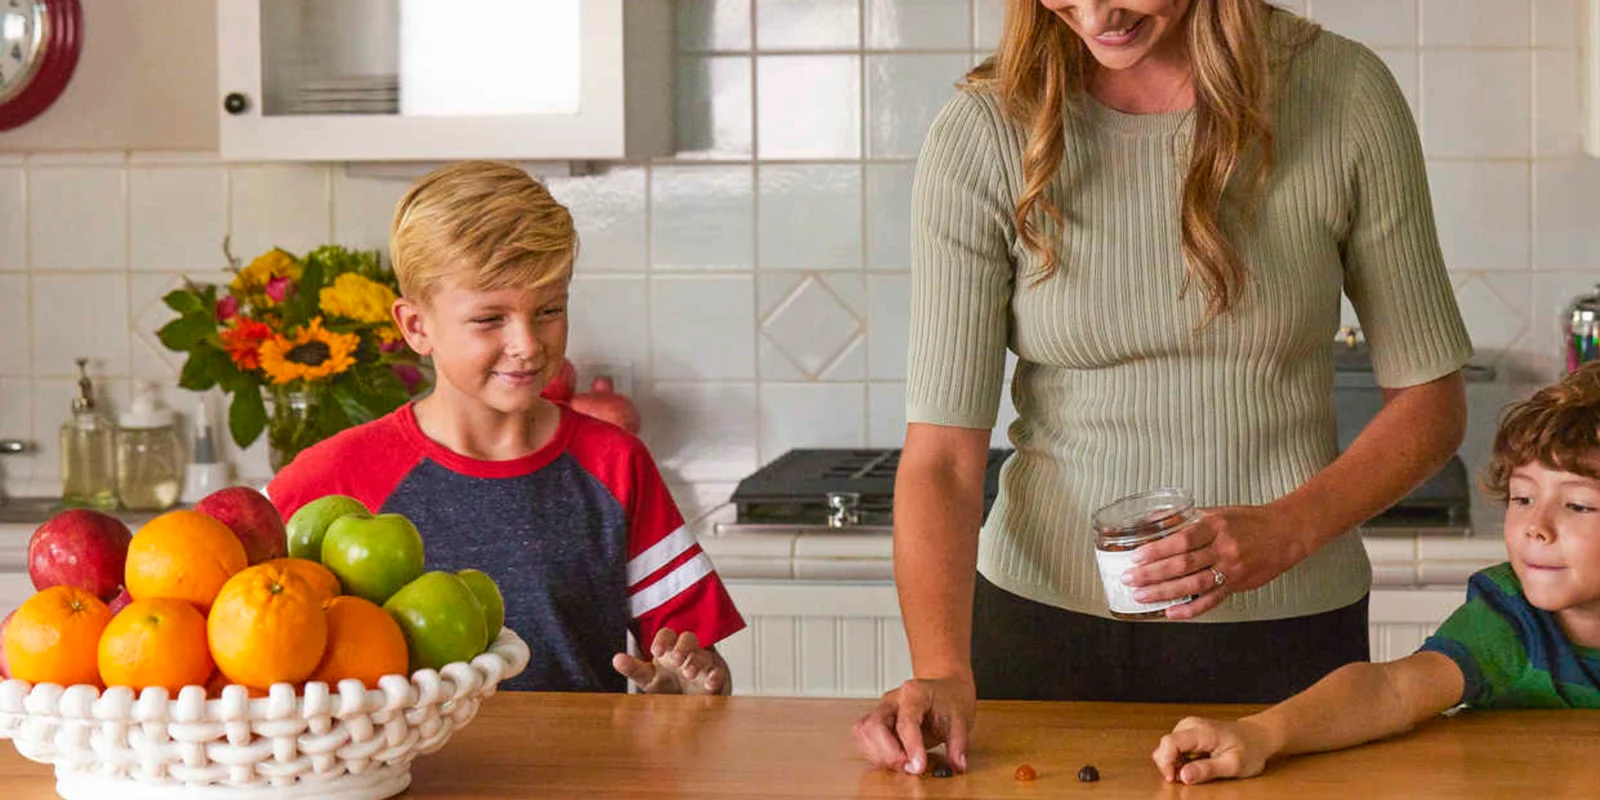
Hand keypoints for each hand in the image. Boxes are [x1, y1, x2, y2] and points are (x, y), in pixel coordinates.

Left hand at [612, 629, 728, 694]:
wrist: (690, 705)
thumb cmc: (669, 685)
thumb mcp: (649, 678)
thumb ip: (634, 669)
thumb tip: (616, 659)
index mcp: (669, 650)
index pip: (667, 635)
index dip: (663, 639)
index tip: (656, 652)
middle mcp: (688, 653)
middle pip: (689, 638)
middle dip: (683, 647)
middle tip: (676, 660)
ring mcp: (704, 664)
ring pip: (705, 655)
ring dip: (697, 662)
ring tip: (688, 673)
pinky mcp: (716, 678)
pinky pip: (719, 672)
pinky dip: (715, 676)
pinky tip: (709, 683)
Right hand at [851, 676, 975, 774]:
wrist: (944, 690)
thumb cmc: (949, 700)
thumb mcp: (961, 719)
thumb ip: (958, 743)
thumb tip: (957, 765)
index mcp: (914, 693)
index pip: (906, 721)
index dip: (911, 747)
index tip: (919, 767)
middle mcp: (892, 700)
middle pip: (874, 725)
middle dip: (888, 753)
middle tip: (908, 768)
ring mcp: (881, 710)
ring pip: (864, 732)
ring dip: (879, 755)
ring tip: (903, 765)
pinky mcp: (876, 723)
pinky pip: (864, 739)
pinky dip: (875, 754)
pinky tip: (894, 760)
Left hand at [1122, 504, 1309, 618]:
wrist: (1286, 534)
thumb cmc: (1250, 521)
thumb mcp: (1219, 512)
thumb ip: (1189, 519)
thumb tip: (1155, 521)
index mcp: (1216, 526)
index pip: (1182, 540)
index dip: (1157, 550)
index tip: (1136, 556)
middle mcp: (1224, 548)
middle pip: (1183, 564)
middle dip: (1153, 573)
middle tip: (1130, 578)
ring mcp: (1232, 569)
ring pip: (1194, 585)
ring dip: (1165, 592)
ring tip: (1142, 596)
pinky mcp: (1237, 585)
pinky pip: (1212, 600)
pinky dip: (1191, 609)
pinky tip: (1172, 612)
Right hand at [1151, 716, 1274, 783]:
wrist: (1257, 736)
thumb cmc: (1249, 750)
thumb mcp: (1234, 765)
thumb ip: (1208, 770)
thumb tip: (1184, 776)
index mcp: (1202, 731)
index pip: (1170, 743)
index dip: (1166, 763)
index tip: (1174, 779)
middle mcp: (1190, 725)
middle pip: (1164, 746)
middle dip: (1170, 766)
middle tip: (1190, 778)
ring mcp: (1187, 727)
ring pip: (1166, 748)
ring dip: (1174, 764)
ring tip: (1196, 771)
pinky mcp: (1187, 732)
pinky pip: (1173, 748)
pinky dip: (1178, 760)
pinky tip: (1195, 765)